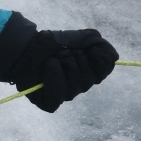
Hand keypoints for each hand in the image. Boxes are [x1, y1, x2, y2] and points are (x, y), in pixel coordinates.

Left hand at [0, 13, 117, 112]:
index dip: (98, 59)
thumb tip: (114, 57)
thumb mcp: (78, 37)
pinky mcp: (50, 103)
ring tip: (52, 60)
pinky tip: (48, 67)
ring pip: (75, 86)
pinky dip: (53, 78)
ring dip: (63, 65)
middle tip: (62, 53)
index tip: (88, 49)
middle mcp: (79, 85)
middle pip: (89, 78)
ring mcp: (65, 95)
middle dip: (75, 59)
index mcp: (89, 71)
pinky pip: (59, 95)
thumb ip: (98, 44)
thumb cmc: (51, 44)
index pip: (105, 70)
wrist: (26, 48)